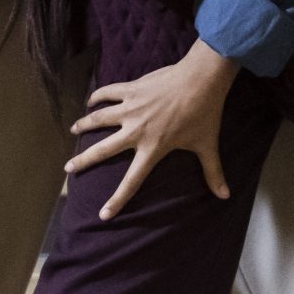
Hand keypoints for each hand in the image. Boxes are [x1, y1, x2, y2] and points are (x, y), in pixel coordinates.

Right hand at [67, 42, 238, 218]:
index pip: (131, 181)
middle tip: (68, 168)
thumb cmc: (204, 113)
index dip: (117, 200)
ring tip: (72, 130)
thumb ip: (213, 172)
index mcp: (153, 148)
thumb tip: (225, 196)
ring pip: (99, 119)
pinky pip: (108, 93)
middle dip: (83, 161)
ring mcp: (131, 108)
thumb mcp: (207, 145)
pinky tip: (90, 101)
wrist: (201, 79)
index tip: (103, 214)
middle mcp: (136, 131)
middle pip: (103, 150)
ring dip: (84, 125)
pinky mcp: (132, 89)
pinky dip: (97, 97)